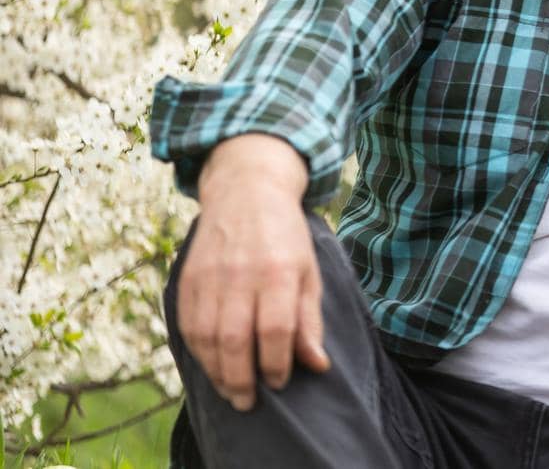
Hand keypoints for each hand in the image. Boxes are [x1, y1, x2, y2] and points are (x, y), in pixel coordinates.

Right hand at [178, 134, 328, 411]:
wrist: (246, 191)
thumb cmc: (286, 236)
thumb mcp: (309, 271)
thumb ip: (309, 320)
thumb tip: (317, 365)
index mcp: (279, 271)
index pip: (275, 330)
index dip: (276, 364)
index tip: (280, 382)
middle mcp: (241, 274)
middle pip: (235, 340)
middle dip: (241, 380)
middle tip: (249, 402)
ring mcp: (210, 276)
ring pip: (206, 338)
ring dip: (217, 373)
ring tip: (230, 391)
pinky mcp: (187, 278)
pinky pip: (187, 325)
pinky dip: (197, 353)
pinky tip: (211, 366)